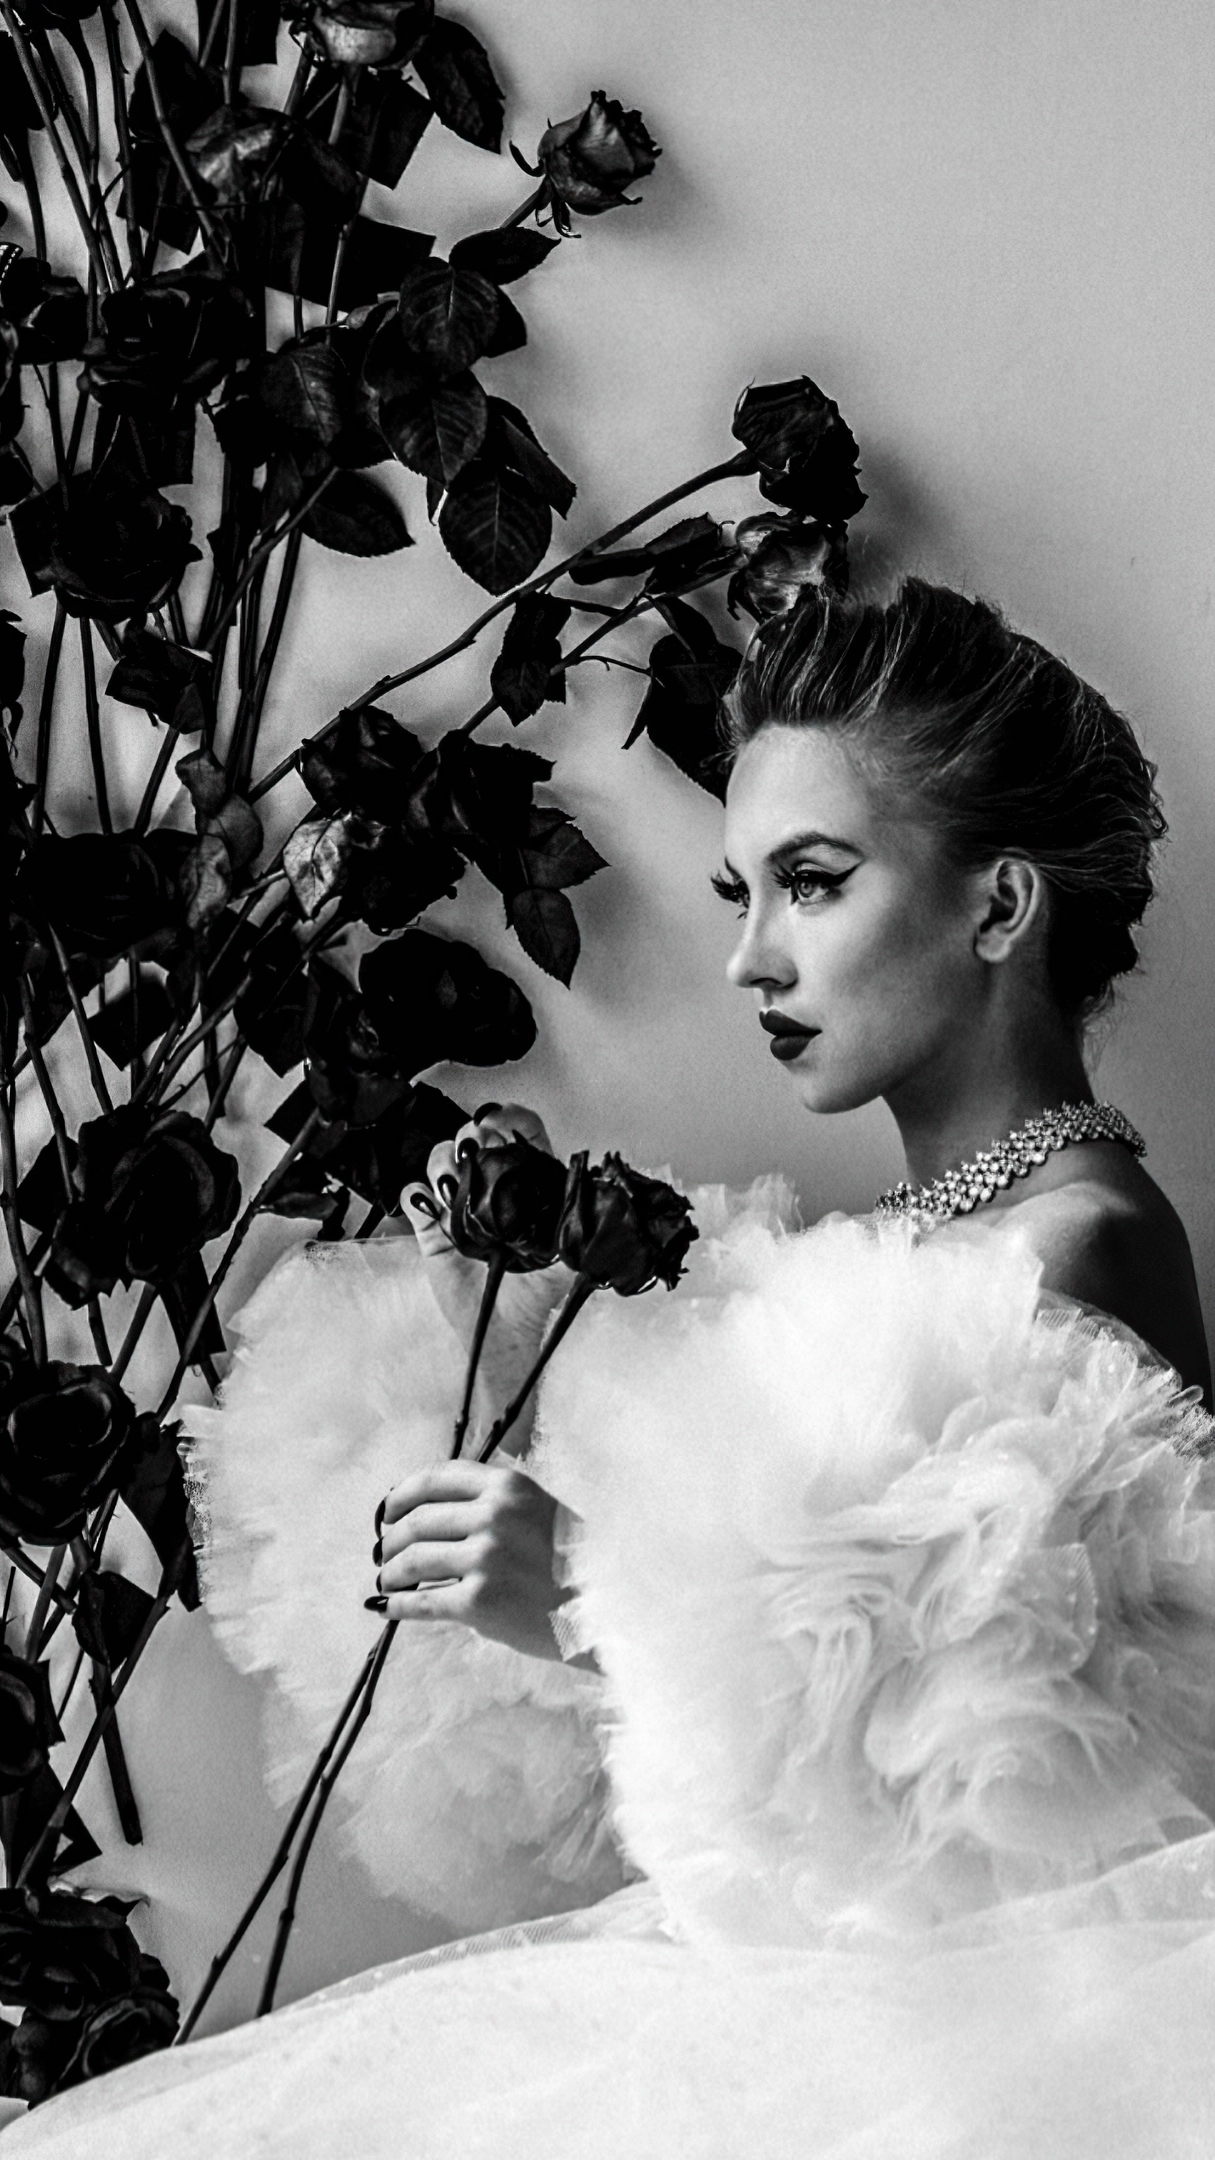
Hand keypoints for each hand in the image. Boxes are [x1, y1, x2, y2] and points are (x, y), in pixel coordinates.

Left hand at [373, 1460, 569, 1660]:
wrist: (607, 1604)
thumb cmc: (574, 1559)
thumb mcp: (539, 1508)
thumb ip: (494, 1504)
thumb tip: (431, 1515)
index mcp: (507, 1486)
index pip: (435, 1478)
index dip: (401, 1495)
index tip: (387, 1511)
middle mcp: (494, 1515)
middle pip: (418, 1520)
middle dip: (391, 1539)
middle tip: (383, 1553)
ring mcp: (487, 1558)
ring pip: (415, 1559)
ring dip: (391, 1571)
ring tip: (386, 1579)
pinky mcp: (481, 1601)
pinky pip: (424, 1600)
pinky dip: (398, 1604)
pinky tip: (386, 1607)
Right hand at [401, 1103, 575, 1449]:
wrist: (500, 1332)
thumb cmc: (535, 1299)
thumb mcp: (568, 1263)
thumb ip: (583, 1232)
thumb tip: (603, 1196)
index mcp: (526, 1190)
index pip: (520, 1136)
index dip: (509, 1120)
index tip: (500, 1123)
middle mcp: (490, 1192)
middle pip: (475, 1138)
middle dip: (471, 1136)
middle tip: (474, 1153)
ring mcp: (459, 1207)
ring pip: (442, 1159)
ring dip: (441, 1164)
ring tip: (451, 1192)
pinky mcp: (432, 1228)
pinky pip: (413, 1196)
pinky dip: (416, 1196)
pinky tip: (430, 1210)